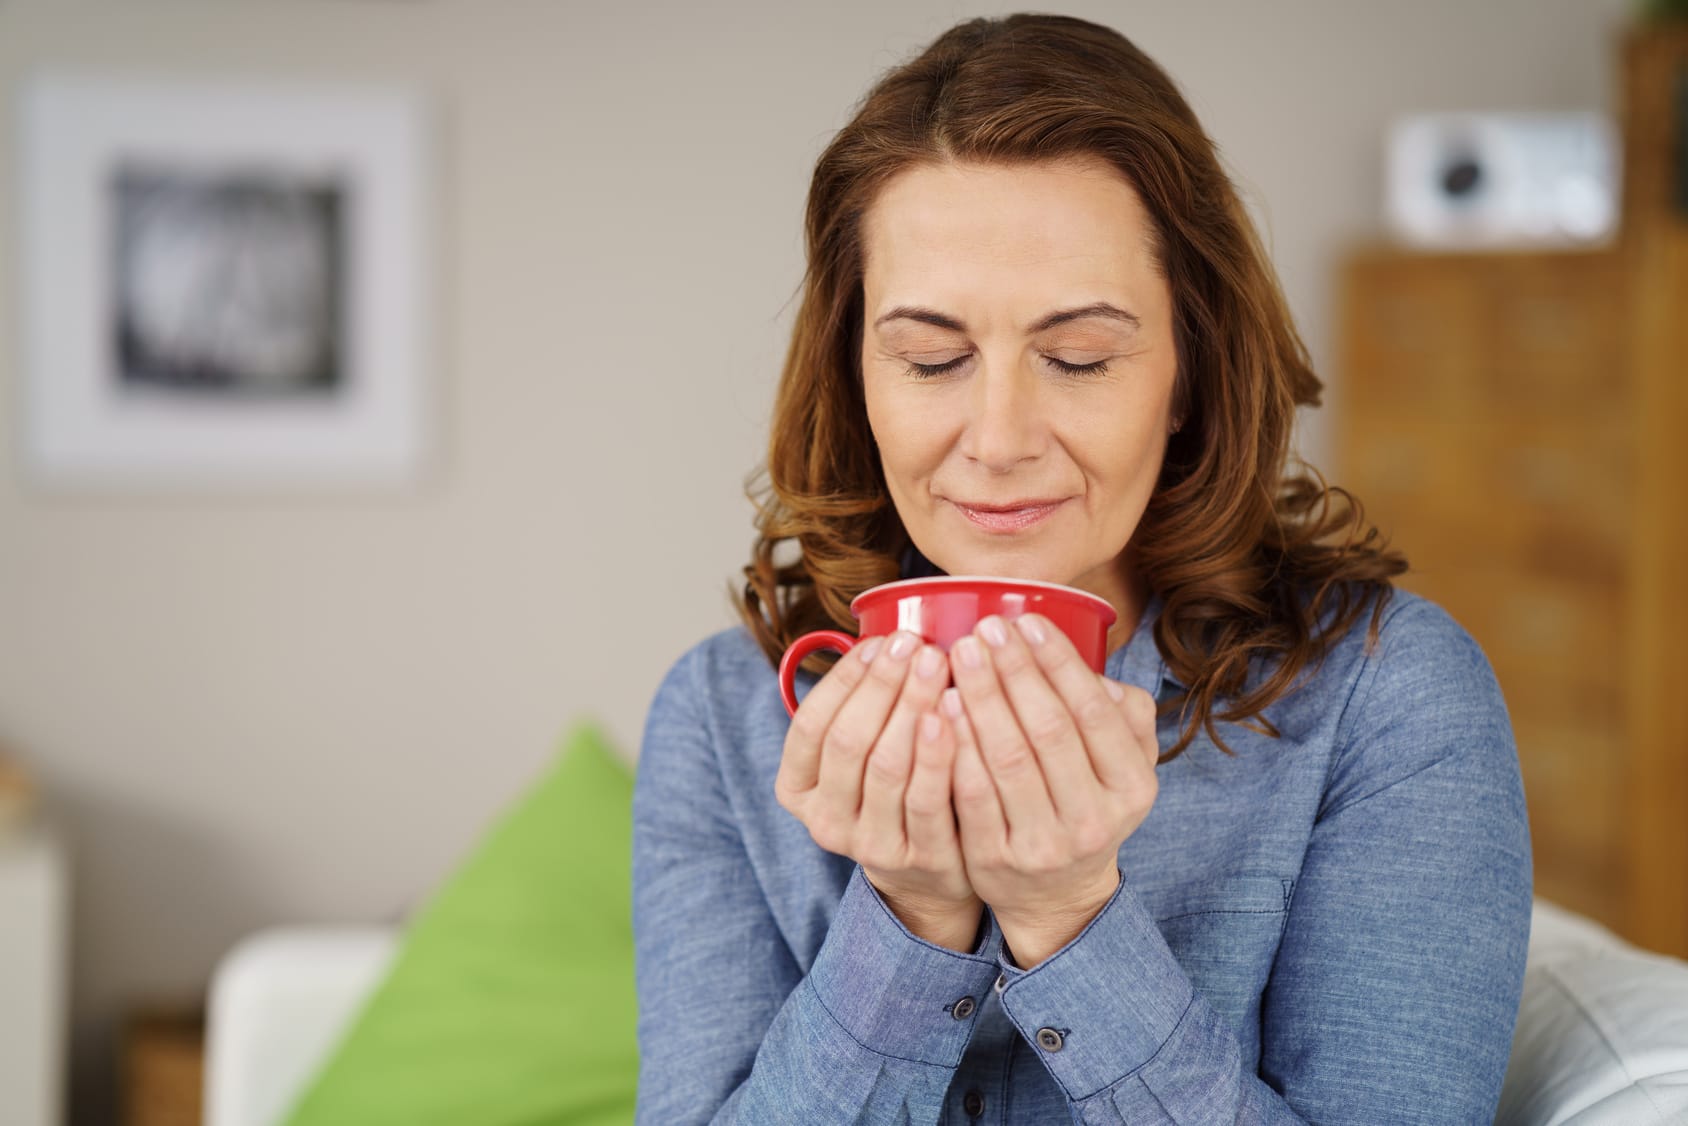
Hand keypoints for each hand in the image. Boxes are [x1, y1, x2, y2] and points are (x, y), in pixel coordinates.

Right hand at [775, 630, 981, 950]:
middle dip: (883, 685)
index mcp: (797, 789)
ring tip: (940, 663)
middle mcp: (825, 822)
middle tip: (916, 644)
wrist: (931, 873)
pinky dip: (945, 749)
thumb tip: (887, 635)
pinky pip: (932, 797)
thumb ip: (862, 707)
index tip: (880, 641)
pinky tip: (961, 711)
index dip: (844, 680)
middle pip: (849, 742)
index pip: (811, 725)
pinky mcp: (921, 860)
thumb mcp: (860, 756)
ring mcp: (871, 847)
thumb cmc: (896, 789)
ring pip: (888, 767)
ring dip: (914, 706)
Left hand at [945, 613, 1160, 966]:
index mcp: (1132, 787)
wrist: (1055, 892)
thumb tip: (1095, 672)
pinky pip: (971, 794)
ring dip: (981, 699)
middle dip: (1013, 671)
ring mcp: (1044, 845)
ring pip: (1007, 759)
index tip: (1027, 620)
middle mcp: (1094, 819)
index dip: (1058, 661)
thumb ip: (1124, 716)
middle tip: (984, 629)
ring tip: (960, 655)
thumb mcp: (1122, 766)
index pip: (1094, 711)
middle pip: (1048, 730)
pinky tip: (940, 707)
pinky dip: (956, 746)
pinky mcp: (996, 860)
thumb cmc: (1083, 803)